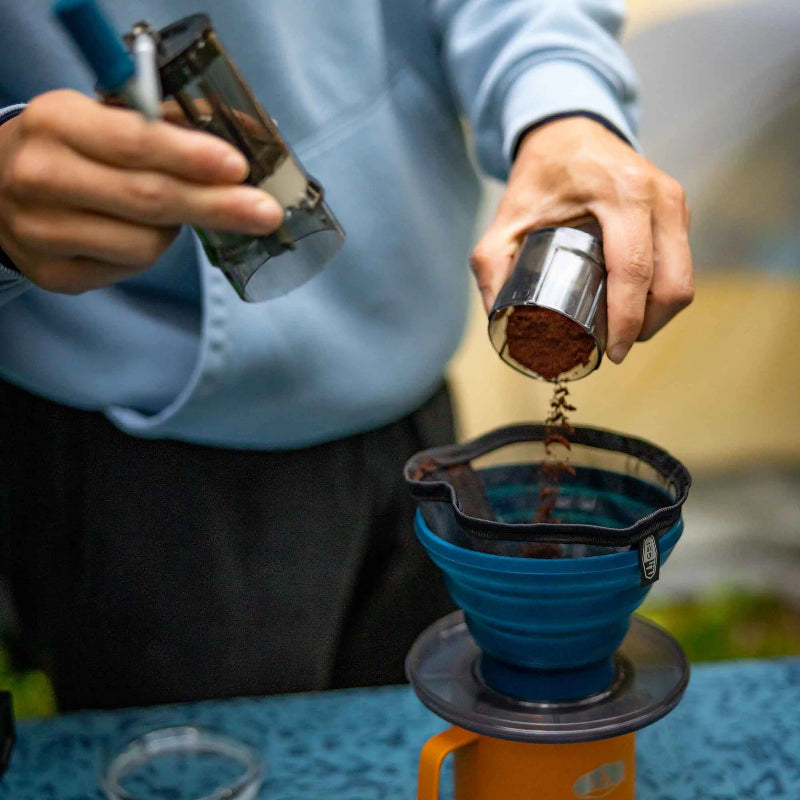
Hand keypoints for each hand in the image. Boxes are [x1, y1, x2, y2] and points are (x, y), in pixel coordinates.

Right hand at [0, 90, 282, 293]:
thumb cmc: (70, 147)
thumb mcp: (103, 116)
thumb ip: (169, 123)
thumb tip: (249, 138)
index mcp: (56, 122)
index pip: (135, 142)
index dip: (192, 157)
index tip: (238, 167)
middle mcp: (41, 177)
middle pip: (149, 200)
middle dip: (217, 207)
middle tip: (265, 213)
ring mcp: (42, 233)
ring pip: (145, 244)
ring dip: (174, 230)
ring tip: (163, 212)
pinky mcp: (55, 274)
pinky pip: (129, 269)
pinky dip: (146, 252)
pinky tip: (132, 232)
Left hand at [471, 117, 693, 363]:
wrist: (569, 130)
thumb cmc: (540, 176)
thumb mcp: (506, 218)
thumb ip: (490, 264)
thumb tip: (496, 318)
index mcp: (620, 195)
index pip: (633, 271)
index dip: (626, 321)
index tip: (611, 352)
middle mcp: (657, 195)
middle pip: (672, 281)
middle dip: (648, 325)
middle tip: (616, 348)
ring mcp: (674, 200)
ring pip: (684, 276)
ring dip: (659, 313)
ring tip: (625, 332)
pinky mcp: (678, 208)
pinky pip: (681, 262)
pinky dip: (663, 291)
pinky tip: (636, 306)